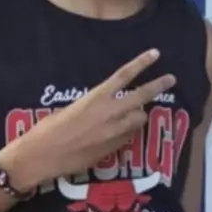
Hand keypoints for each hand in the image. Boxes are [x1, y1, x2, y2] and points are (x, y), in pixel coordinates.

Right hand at [1, 49, 175, 190]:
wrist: (40, 158)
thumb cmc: (47, 130)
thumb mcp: (71, 109)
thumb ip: (93, 106)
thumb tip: (106, 108)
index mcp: (95, 98)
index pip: (123, 76)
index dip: (141, 63)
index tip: (156, 54)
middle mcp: (109, 113)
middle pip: (141, 96)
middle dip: (158, 86)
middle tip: (171, 79)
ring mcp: (114, 133)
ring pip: (140, 119)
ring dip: (138, 115)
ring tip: (131, 115)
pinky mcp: (114, 150)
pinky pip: (129, 137)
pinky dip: (127, 133)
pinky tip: (115, 136)